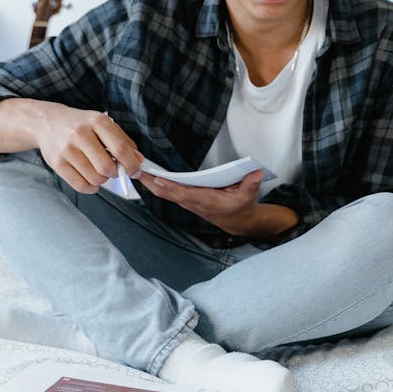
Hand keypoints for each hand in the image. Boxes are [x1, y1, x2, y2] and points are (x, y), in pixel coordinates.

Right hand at [35, 105, 143, 193]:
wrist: (46, 122)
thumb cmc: (80, 125)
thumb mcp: (102, 124)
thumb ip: (123, 141)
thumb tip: (139, 160)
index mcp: (97, 121)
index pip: (120, 148)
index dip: (132, 164)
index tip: (136, 172)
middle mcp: (80, 134)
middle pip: (107, 167)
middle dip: (115, 173)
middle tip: (114, 170)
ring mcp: (67, 149)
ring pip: (95, 179)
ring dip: (102, 180)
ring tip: (98, 170)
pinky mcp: (57, 163)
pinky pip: (81, 186)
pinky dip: (91, 187)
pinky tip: (90, 178)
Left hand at [137, 169, 298, 237]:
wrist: (238, 222)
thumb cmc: (240, 206)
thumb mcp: (248, 195)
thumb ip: (251, 182)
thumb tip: (255, 171)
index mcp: (207, 201)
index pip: (185, 194)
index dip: (171, 187)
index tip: (158, 179)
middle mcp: (194, 202)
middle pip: (168, 193)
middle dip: (152, 183)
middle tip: (137, 171)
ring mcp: (188, 202)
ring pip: (165, 193)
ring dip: (150, 183)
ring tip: (136, 169)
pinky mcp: (185, 200)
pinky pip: (167, 193)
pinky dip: (156, 184)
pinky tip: (146, 176)